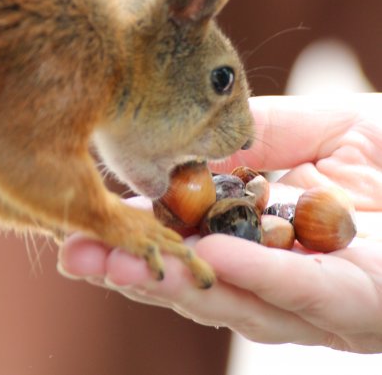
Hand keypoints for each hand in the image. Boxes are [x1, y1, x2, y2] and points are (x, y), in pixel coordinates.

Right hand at [58, 94, 381, 351]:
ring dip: (172, 280)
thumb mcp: (311, 126)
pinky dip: (254, 275)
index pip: (187, 236)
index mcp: (263, 234)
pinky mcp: (355, 303)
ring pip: (233, 297)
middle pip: (195, 278)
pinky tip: (210, 258)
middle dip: (133, 268)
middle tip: (75, 252)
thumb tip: (178, 152)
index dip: (136, 229)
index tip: (85, 214)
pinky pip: (298, 290)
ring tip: (114, 261)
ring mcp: (315, 296)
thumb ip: (250, 136)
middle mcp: (279, 275)